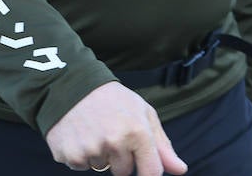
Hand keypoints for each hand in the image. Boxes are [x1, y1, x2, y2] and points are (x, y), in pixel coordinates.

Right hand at [45, 82, 186, 175]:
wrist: (72, 84)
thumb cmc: (113, 100)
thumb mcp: (143, 113)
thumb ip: (162, 145)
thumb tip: (180, 170)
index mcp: (137, 131)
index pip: (151, 172)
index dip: (147, 172)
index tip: (142, 166)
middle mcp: (115, 142)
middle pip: (124, 172)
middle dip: (119, 157)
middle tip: (111, 132)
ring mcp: (91, 149)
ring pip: (101, 168)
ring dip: (99, 154)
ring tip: (93, 129)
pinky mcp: (70, 154)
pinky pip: (81, 166)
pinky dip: (79, 154)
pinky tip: (78, 134)